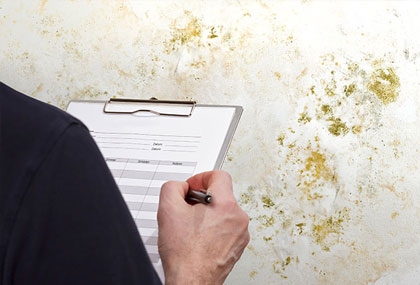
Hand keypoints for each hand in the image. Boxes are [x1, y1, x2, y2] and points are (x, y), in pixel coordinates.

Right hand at [157, 170, 249, 284]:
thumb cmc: (184, 254)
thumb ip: (172, 187)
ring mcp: (240, 233)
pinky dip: (214, 228)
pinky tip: (199, 238)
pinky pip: (227, 227)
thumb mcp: (168, 210)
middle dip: (202, 198)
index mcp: (226, 205)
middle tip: (187, 209)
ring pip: (224, 211)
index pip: (219, 175)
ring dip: (208, 214)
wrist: (192, 281)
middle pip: (221, 194)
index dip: (201, 177)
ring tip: (192, 227)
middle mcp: (238, 218)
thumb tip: (181, 186)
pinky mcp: (237, 246)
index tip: (192, 188)